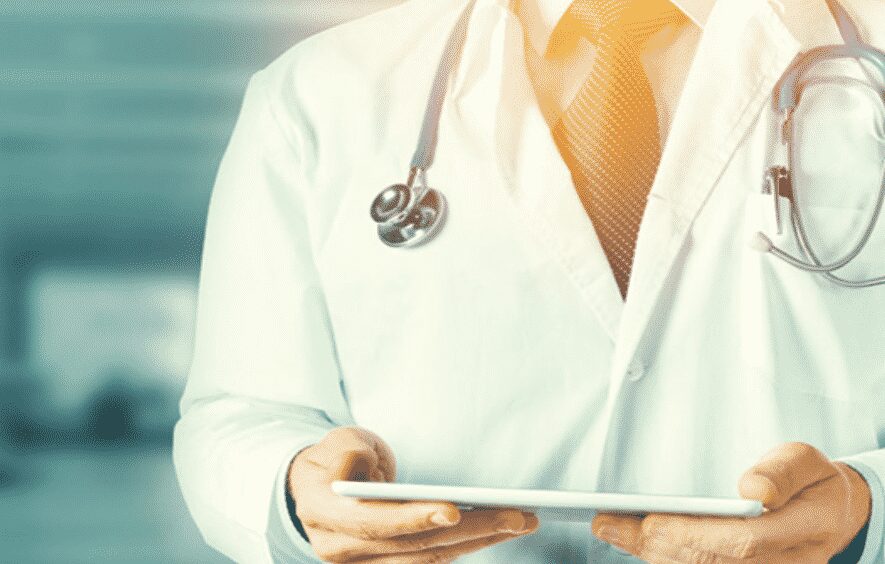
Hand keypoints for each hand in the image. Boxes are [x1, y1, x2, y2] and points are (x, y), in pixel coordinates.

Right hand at [288, 427, 538, 562]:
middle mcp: (342, 550)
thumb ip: (348, 452)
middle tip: (517, 515)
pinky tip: (498, 530)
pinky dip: (466, 545)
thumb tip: (359, 466)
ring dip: (479, 541)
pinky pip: (432, 560)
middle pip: (416, 546)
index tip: (454, 508)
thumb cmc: (335, 458)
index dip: (414, 518)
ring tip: (522, 521)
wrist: (319, 489)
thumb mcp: (338, 442)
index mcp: (325, 516)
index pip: (375, 524)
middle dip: (471, 531)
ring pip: (430, 558)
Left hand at [591, 442, 871, 562]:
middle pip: (714, 563)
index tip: (650, 520)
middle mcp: (788, 563)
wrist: (831, 512)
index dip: (693, 534)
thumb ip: (781, 471)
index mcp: (804, 529)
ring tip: (611, 530)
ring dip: (653, 555)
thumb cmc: (809, 481)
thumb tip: (753, 488)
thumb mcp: (804, 460)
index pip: (744, 541)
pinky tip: (635, 542)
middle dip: (656, 544)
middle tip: (608, 523)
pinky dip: (667, 560)